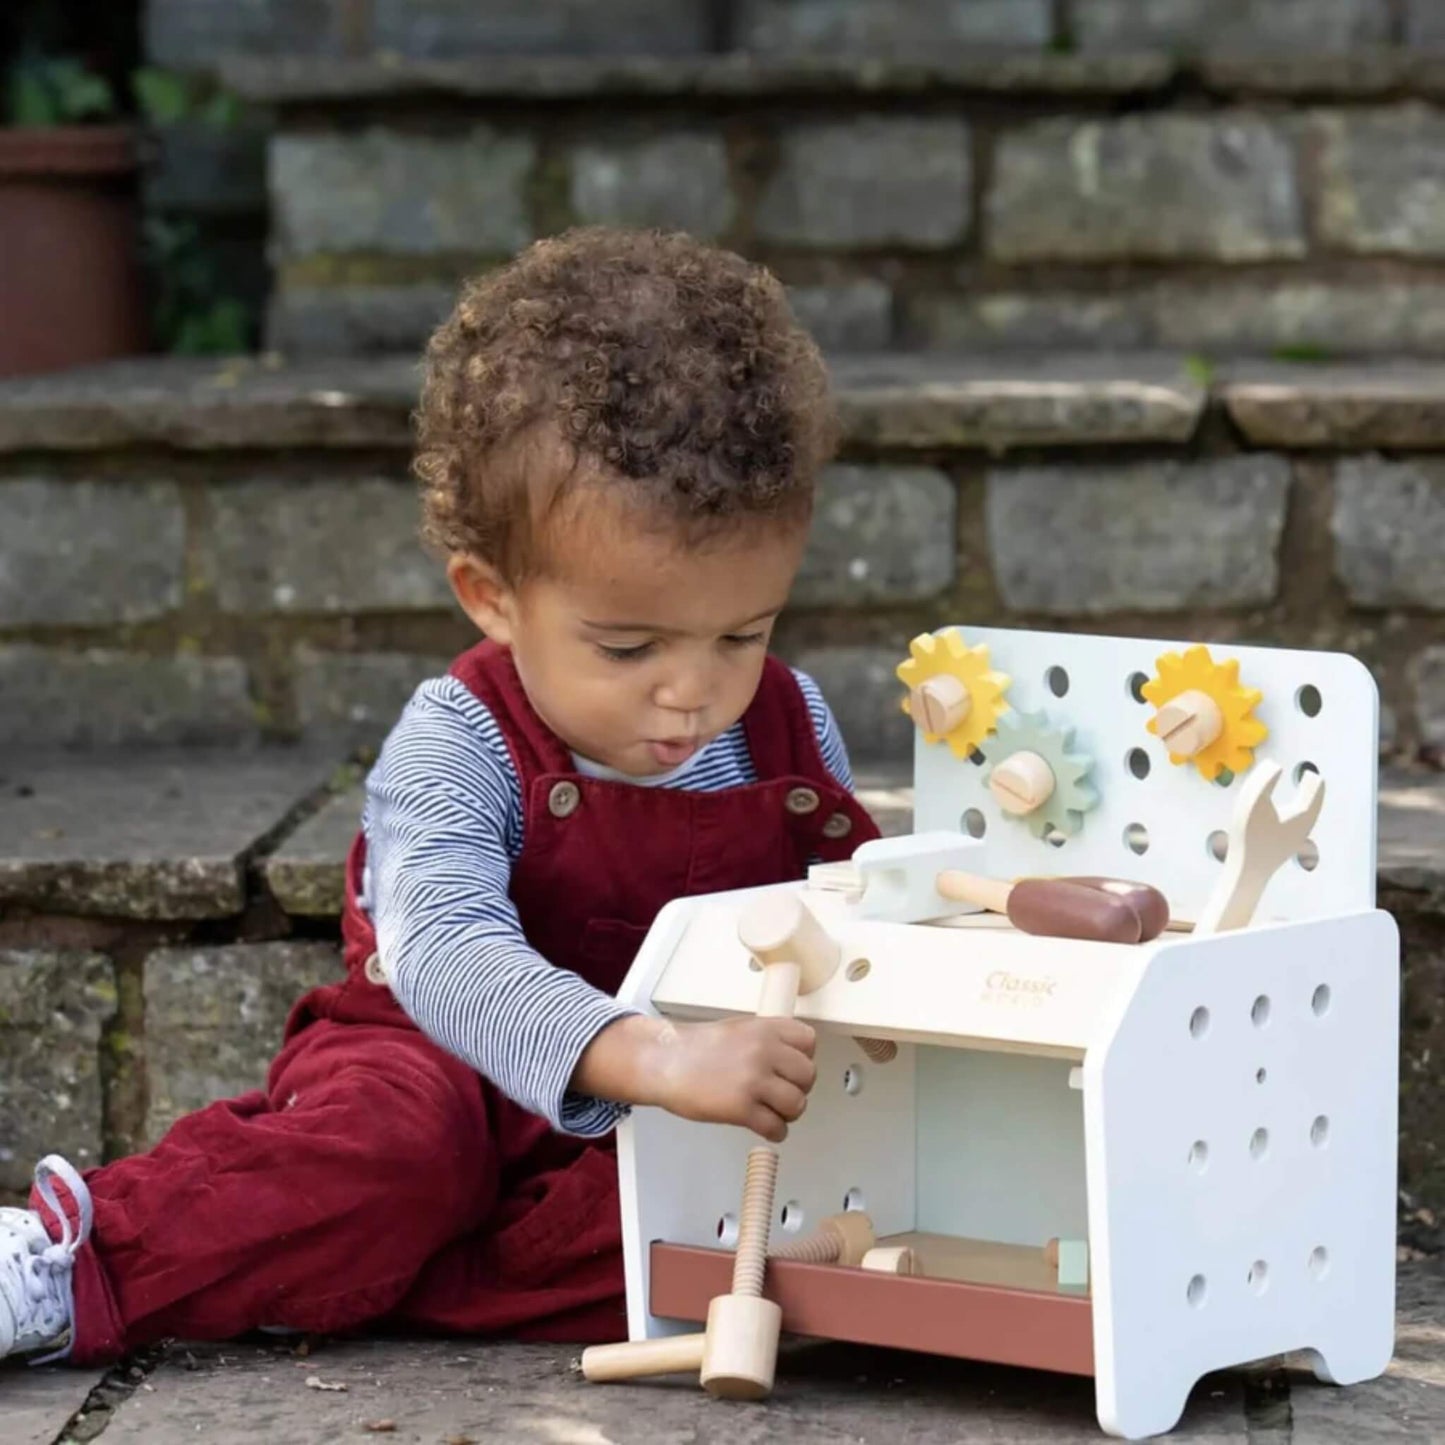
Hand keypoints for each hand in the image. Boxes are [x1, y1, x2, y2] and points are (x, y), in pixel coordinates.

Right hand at [648, 1016, 816, 1141]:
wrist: (665, 1062)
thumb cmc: (697, 1047)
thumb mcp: (740, 1029)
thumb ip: (768, 1041)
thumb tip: (791, 1061)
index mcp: (765, 1028)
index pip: (809, 1042)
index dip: (802, 1057)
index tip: (790, 1066)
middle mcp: (764, 1052)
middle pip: (808, 1076)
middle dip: (797, 1087)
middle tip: (781, 1092)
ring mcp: (754, 1081)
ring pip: (797, 1104)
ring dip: (787, 1112)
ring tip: (772, 1111)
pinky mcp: (742, 1109)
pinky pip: (776, 1128)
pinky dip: (775, 1132)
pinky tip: (765, 1127)